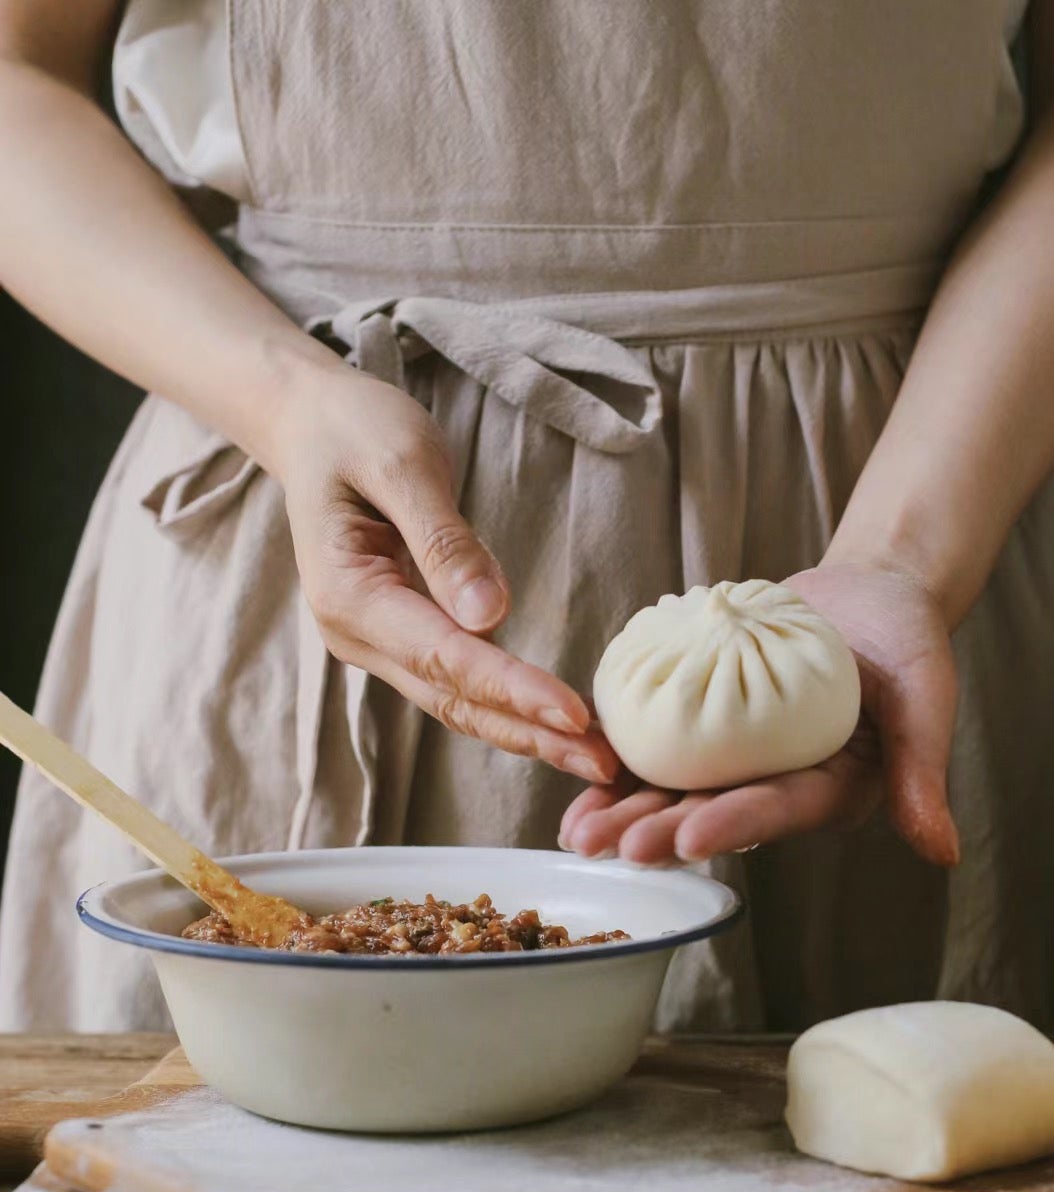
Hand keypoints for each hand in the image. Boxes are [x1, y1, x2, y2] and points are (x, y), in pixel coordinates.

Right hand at [276, 366, 615, 783]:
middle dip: (531, 734)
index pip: (445, 657)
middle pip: (454, 700)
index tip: (574, 714)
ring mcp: (375, 644)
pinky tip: (555, 726)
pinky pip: (457, 684)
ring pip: (457, 704)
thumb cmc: (353, 430)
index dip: (512, 689)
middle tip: (603, 763)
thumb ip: (444, 542)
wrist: (310, 426)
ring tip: (593, 757)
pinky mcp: (400, 639)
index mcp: (349, 595)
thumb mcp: (402, 463)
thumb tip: (490, 617)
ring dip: (526, 733)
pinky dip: (507, 708)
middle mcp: (356, 636)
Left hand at [558, 561, 959, 863]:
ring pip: (674, 790)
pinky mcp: (705, 724)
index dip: (734, 824)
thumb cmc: (908, 641)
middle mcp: (777, 785)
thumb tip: (945, 856)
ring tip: (575, 834)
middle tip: (608, 847)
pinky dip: (618, 761)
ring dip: (625, 813)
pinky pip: (658, 746)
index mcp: (829, 791)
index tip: (690, 837)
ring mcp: (737, 758)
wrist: (871, 592)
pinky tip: (574, 775)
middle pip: (713, 813)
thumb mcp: (927, 698)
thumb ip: (924, 773)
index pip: (778, 811)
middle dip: (659, 832)